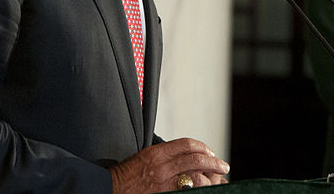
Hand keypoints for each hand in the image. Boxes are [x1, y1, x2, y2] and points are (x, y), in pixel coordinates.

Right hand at [109, 138, 228, 192]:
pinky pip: (186, 190)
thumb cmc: (125, 175)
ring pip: (194, 176)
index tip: (210, 152)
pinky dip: (198, 188)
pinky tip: (205, 189)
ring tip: (219, 179)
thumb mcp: (143, 157)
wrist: (110, 189)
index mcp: (156, 152)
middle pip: (195, 159)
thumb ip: (164, 154)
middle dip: (213, 162)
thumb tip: (184, 155)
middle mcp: (161, 166)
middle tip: (223, 165)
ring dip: (210, 177)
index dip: (202, 147)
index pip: (186, 144)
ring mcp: (163, 182)